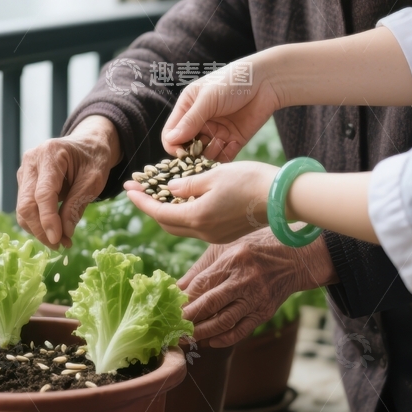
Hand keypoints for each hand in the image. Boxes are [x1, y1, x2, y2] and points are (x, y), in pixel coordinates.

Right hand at [16, 116, 120, 247]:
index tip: (57, 240)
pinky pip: (26, 207)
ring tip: (61, 241)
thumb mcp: (94, 181)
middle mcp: (31, 161)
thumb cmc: (94, 159)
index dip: (48, 219)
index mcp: (50, 154)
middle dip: (41, 229)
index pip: (43, 193)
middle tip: (60, 245)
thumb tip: (64, 233)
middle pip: (27, 204)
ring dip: (39, 230)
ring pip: (23, 209)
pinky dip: (38, 223)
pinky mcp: (24, 182)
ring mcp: (25, 171)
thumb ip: (77, 205)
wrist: (88, 144)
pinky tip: (55, 231)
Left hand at [124, 160, 277, 243]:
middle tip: (140, 190)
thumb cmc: (250, 181)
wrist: (283, 197)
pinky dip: (185, 215)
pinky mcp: (225, 234)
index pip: (158, 213)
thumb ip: (188, 184)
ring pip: (182, 227)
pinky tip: (185, 200)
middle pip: (167, 224)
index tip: (129, 189)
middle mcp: (204, 232)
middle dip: (151, 208)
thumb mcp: (214, 175)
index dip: (141, 201)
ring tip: (160, 193)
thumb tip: (170, 189)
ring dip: (168, 212)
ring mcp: (215, 236)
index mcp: (197, 218)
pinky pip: (197, 227)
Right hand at [162, 54, 279, 160]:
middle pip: (187, 147)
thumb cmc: (233, 81)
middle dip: (192, 153)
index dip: (174, 145)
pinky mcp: (233, 139)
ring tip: (222, 139)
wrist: (266, 81)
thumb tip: (171, 141)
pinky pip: (224, 156)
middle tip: (202, 151)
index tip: (182, 152)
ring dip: (210, 153)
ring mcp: (217, 132)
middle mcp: (200, 122)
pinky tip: (233, 141)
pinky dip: (226, 154)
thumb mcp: (208, 98)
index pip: (171, 134)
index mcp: (188, 108)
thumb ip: (190, 120)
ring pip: (205, 155)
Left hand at [177, 229, 338, 345]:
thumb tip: (176, 289)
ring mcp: (256, 298)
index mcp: (233, 259)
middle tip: (173, 327)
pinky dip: (223, 339)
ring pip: (224, 321)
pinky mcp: (265, 312)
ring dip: (202, 332)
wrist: (295, 258)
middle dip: (188, 318)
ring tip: (187, 337)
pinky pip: (241, 331)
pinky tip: (209, 341)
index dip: (184, 298)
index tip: (171, 307)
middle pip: (210, 304)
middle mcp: (245, 279)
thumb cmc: (256, 248)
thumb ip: (202, 269)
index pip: (202, 283)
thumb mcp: (227, 248)